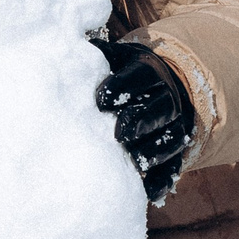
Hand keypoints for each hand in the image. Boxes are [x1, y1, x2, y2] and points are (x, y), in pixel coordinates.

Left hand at [91, 39, 194, 203]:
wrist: (157, 88)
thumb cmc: (120, 74)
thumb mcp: (112, 58)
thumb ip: (94, 56)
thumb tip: (63, 46)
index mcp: (149, 71)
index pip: (141, 76)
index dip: (123, 87)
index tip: (101, 101)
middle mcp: (167, 98)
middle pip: (161, 109)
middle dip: (141, 120)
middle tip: (118, 133)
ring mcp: (174, 126)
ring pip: (171, 139)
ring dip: (152, 152)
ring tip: (132, 162)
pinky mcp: (175, 153)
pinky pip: (174, 168)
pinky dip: (162, 180)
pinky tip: (147, 192)